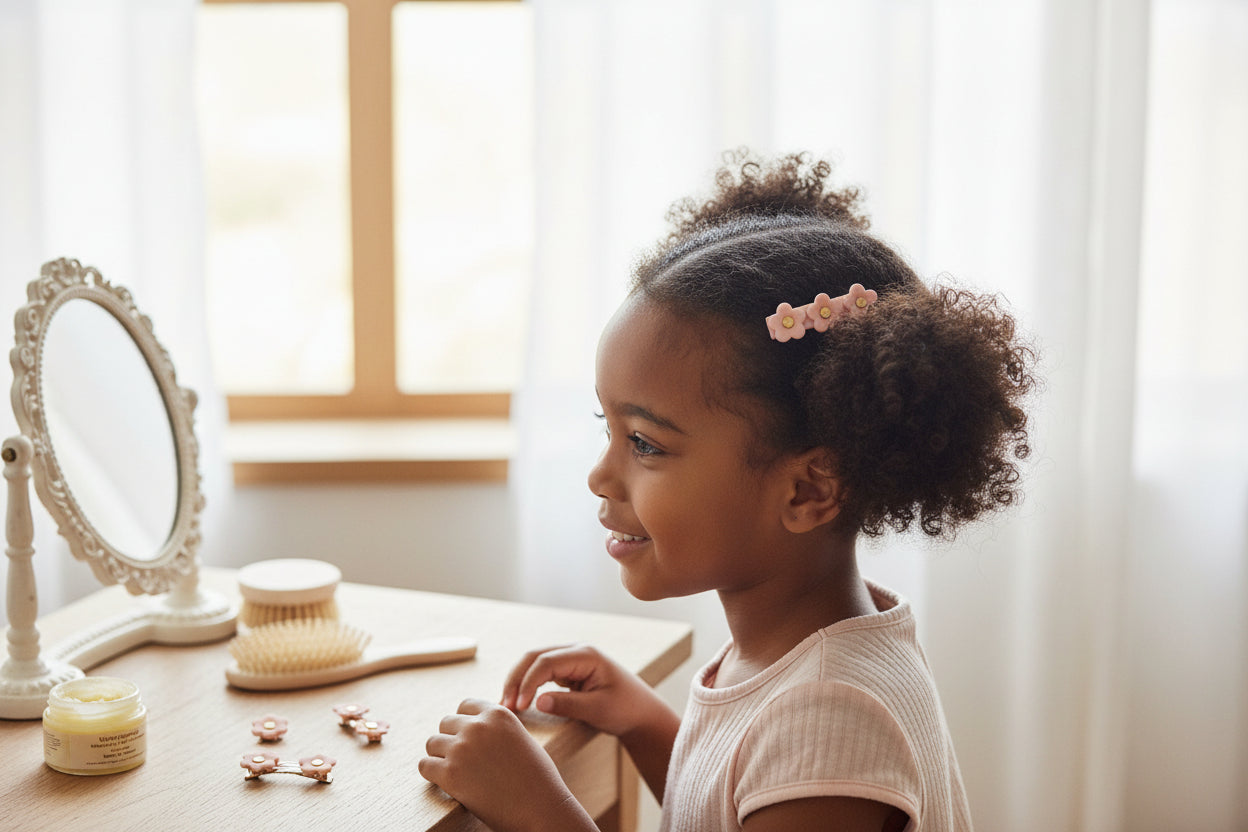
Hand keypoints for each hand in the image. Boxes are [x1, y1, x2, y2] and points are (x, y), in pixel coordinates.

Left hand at [419, 698, 595, 831]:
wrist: (540, 808)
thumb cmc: (536, 778)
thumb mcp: (521, 738)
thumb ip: (498, 728)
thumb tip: (474, 726)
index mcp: (497, 714)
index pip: (464, 706)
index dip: (464, 723)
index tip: (467, 739)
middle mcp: (477, 726)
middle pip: (445, 723)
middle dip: (451, 739)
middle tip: (461, 760)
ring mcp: (461, 749)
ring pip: (432, 743)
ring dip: (440, 756)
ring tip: (455, 772)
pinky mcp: (450, 774)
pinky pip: (424, 765)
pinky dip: (431, 774)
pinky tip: (445, 782)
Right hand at [502, 643, 660, 737]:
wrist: (642, 714)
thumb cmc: (625, 710)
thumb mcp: (598, 710)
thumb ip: (567, 705)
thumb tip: (536, 703)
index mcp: (586, 655)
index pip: (546, 662)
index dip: (528, 683)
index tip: (519, 707)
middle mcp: (576, 651)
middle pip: (535, 657)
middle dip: (516, 679)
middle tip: (504, 705)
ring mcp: (571, 659)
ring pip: (534, 663)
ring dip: (519, 681)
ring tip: (506, 705)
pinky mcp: (568, 671)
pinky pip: (541, 672)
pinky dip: (527, 684)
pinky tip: (518, 700)